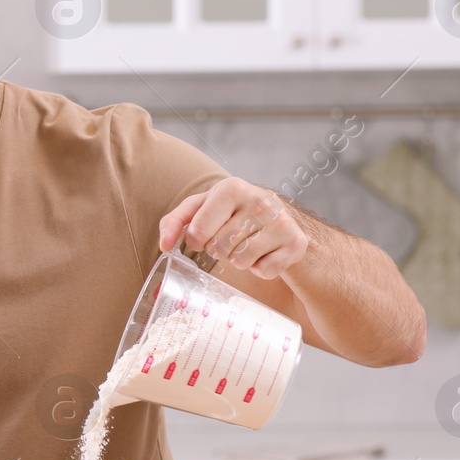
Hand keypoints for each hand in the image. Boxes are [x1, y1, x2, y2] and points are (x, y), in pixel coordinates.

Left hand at [158, 177, 309, 280]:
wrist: (280, 217)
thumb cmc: (232, 212)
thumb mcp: (202, 207)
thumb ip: (175, 221)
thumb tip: (164, 245)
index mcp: (231, 188)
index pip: (198, 232)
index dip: (197, 240)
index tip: (205, 234)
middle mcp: (259, 201)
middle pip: (219, 249)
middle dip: (219, 250)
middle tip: (230, 238)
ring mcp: (280, 222)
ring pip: (241, 261)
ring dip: (239, 259)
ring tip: (247, 243)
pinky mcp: (295, 243)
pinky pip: (264, 272)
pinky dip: (260, 269)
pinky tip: (265, 252)